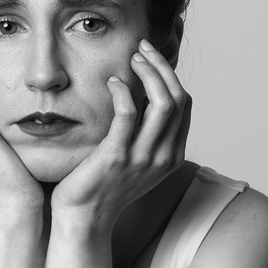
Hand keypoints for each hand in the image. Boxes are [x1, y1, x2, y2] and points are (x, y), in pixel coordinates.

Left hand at [50, 39, 191, 234]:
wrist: (83, 218)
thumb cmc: (103, 185)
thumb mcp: (135, 159)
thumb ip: (146, 133)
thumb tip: (143, 94)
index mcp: (171, 156)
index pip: (184, 104)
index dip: (170, 75)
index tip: (151, 57)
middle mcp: (163, 157)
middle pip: (178, 99)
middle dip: (162, 67)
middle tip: (141, 49)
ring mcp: (142, 158)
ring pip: (162, 104)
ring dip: (149, 73)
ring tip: (131, 59)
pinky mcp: (117, 156)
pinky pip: (128, 114)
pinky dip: (124, 91)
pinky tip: (112, 82)